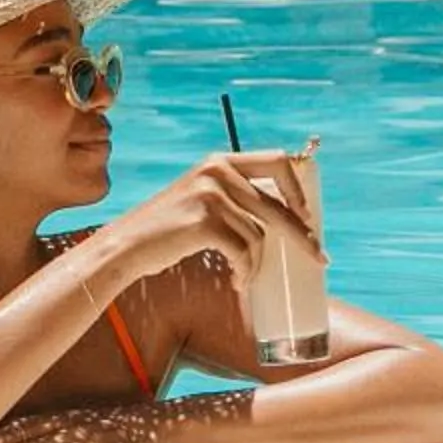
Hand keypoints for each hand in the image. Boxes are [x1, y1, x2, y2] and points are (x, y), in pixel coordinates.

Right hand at [95, 152, 321, 292]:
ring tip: (244, 277)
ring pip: (260, 233)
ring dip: (258, 263)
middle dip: (302, 234)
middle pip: (278, 202)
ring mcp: (211, 193)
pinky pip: (244, 251)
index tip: (308, 217)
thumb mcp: (201, 201)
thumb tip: (284, 219)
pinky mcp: (205, 220)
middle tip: (318, 258)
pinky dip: (246, 271)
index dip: (299, 189)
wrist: (124, 248)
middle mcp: (217, 170)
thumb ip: (233, 198)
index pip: (277, 161)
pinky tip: (237, 281)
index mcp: (220, 161)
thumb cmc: (166, 232)